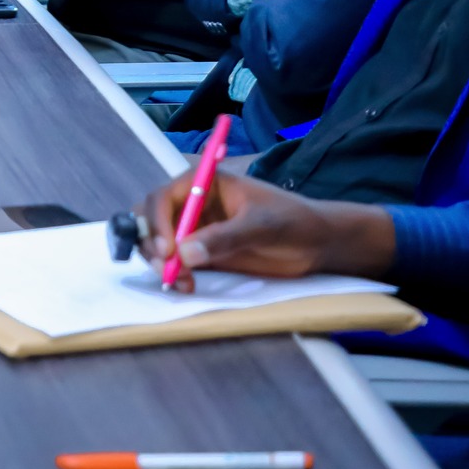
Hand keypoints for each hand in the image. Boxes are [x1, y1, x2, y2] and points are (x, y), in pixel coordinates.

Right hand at [136, 170, 396, 290]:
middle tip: (165, 270)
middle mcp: (191, 204)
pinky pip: (175, 262)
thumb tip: (184, 254)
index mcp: (201, 183)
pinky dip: (173, 274)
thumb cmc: (293, 222)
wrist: (318, 244)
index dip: (157, 222)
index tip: (167, 250)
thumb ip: (224, 237)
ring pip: (157, 243)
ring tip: (180, 281)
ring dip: (160, 262)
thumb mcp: (262, 225)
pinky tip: (187, 285)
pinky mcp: (201, 253)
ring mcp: (194, 229)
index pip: (163, 197)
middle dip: (151, 244)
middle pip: (150, 219)